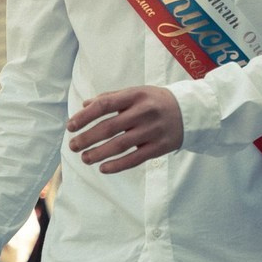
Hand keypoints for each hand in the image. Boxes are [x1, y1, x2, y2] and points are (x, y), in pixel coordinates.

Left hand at [67, 85, 182, 172]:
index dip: (85, 117)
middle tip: (73, 146)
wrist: (191, 111)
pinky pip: (135, 159)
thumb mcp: (136, 93)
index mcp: (135, 95)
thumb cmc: (155, 101)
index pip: (104, 105)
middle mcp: (144, 112)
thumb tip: (84, 106)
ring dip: (98, 154)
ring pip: (120, 145)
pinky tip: (103, 168)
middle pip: (109, 127)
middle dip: (87, 138)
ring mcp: (152, 130)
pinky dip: (117, 165)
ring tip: (85, 158)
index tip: (70, 126)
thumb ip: (110, 98)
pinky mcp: (160, 147)